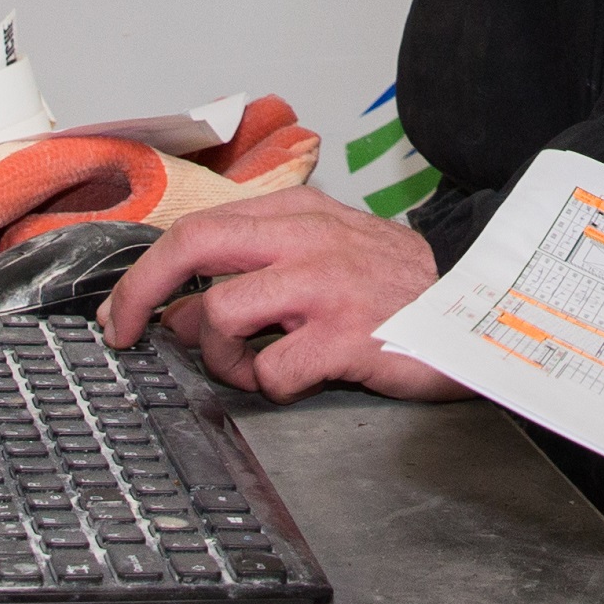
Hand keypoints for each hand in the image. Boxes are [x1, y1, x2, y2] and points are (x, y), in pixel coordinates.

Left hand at [96, 189, 464, 402]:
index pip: (198, 227)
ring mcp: (326, 287)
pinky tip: (300, 380)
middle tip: (126, 334)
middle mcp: (307, 241)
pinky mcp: (346, 336)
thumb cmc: (399, 290)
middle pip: (192, 247)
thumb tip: (183, 310)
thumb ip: (261, 269)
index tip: (123, 309)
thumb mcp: (330, 253)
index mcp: (300, 216)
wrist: (480, 308)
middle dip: (140, 293)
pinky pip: (272, 371)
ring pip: (220, 315)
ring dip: (220, 358)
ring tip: (254, 368)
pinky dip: (271, 387)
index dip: (145, 271)